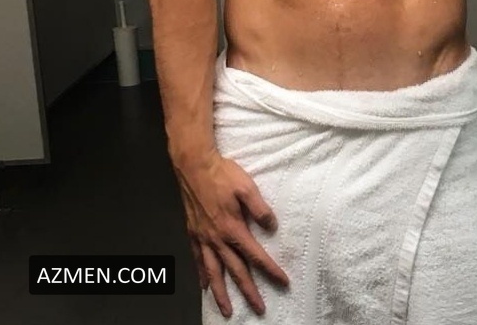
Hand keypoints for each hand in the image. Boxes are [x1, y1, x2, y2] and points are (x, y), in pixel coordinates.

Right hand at [173, 151, 288, 317]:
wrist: (194, 165)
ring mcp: (203, 237)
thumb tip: (272, 227)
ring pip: (213, 272)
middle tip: (259, 309)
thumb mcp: (247, 187)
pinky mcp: (192, 232)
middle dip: (248, 291)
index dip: (270, 270)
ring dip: (221, 293)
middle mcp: (217, 238)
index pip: (255, 255)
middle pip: (235, 270)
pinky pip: (197, 260)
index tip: (283, 282)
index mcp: (233, 228)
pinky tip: (204, 285)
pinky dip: (201, 275)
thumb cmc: (222, 174)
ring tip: (227, 310)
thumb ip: (260, 209)